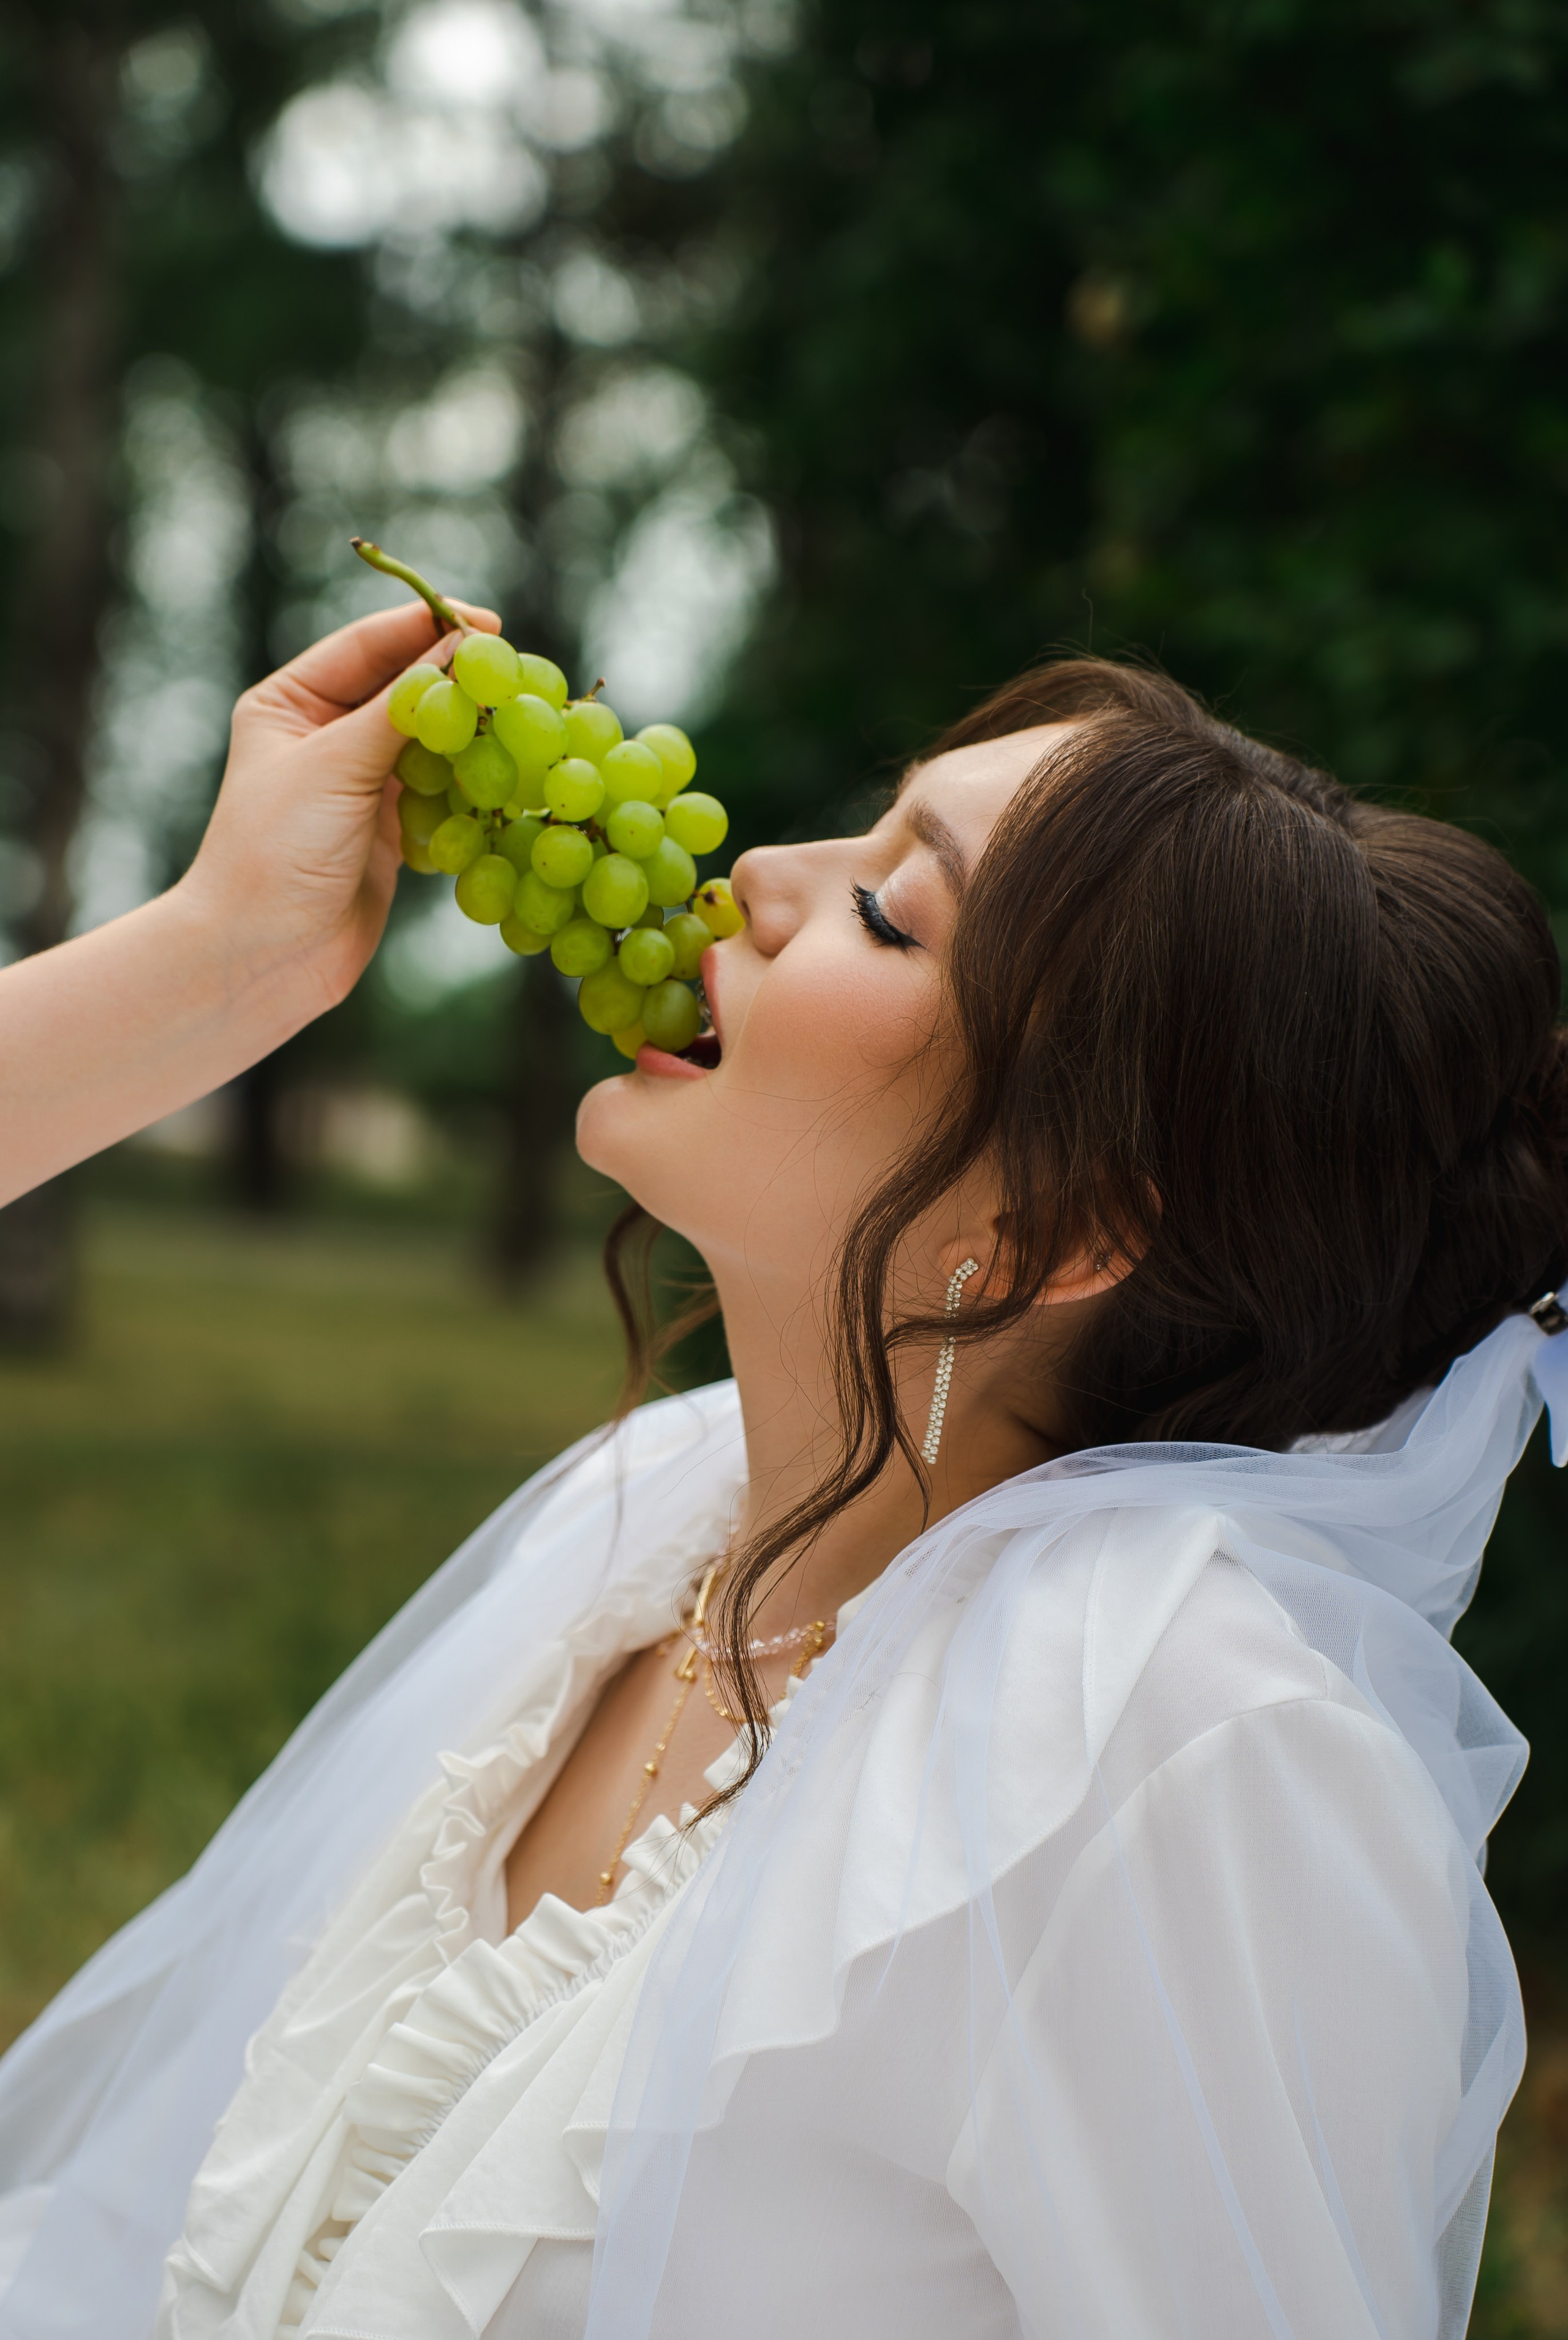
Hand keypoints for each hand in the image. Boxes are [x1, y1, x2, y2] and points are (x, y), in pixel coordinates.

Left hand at [177, 595, 498, 1014]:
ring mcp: (359, 784)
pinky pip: (440, 792)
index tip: (486, 626)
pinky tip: (503, 779)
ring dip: (471, 736)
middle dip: (457, 683)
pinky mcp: (388, 830)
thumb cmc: (274, 851)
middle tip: (516, 676)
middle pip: (404, 688)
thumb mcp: (335, 764)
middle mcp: (325, 736)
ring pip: (428, 742)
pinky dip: (468, 785)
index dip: (427, 628)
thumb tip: (459, 653)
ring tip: (519, 725)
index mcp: (292, 702)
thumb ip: (400, 709)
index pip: (368, 645)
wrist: (261, 954)